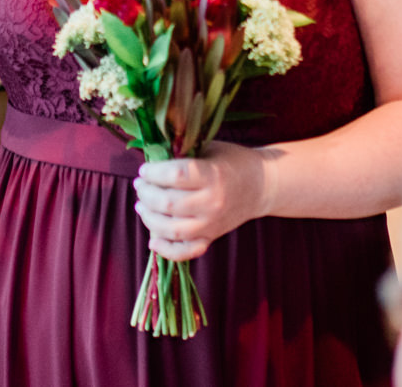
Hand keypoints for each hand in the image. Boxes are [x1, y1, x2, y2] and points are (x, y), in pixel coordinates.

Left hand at [134, 142, 272, 261]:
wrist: (261, 186)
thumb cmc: (232, 161)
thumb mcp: (209, 150)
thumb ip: (183, 156)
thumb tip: (150, 163)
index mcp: (213, 176)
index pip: (175, 175)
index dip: (154, 172)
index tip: (145, 169)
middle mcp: (212, 203)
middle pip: (169, 204)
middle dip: (146, 193)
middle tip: (140, 185)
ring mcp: (211, 224)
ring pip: (172, 230)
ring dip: (149, 218)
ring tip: (141, 205)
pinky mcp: (211, 238)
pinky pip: (186, 252)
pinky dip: (166, 250)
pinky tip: (153, 239)